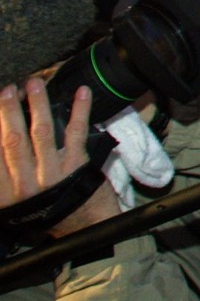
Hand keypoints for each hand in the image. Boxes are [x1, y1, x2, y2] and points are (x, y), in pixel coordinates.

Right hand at [0, 80, 117, 235]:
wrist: (82, 225)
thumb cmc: (43, 209)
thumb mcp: (11, 201)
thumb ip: (4, 172)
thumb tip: (0, 136)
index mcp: (3, 194)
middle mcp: (25, 185)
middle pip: (12, 140)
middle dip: (8, 111)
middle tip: (7, 90)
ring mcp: (52, 174)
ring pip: (42, 132)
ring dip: (38, 104)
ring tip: (34, 84)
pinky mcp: (77, 166)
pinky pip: (76, 133)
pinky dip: (79, 110)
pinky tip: (81, 93)